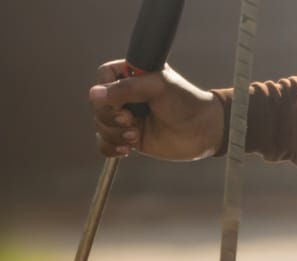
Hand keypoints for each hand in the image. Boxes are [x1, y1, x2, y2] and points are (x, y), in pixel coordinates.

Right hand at [89, 61, 224, 160]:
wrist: (202, 131)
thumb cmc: (185, 102)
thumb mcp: (157, 87)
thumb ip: (125, 88)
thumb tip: (94, 94)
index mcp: (132, 74)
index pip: (103, 76)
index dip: (106, 91)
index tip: (122, 102)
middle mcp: (126, 95)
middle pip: (98, 104)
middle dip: (110, 117)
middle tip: (131, 120)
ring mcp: (126, 117)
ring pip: (100, 125)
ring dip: (114, 134)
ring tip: (135, 136)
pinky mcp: (128, 137)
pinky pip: (104, 143)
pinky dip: (110, 148)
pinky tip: (127, 149)